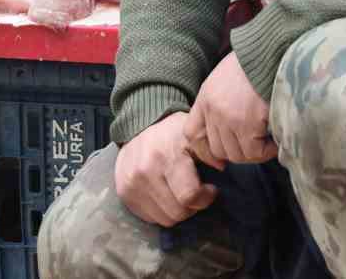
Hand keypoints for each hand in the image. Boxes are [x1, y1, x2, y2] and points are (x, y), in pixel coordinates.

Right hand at [114, 111, 217, 226]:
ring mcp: (131, 184)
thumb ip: (209, 152)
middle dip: (192, 206)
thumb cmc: (172, 133)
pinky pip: (150, 218)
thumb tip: (221, 167)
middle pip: (178, 213)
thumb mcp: (194, 136)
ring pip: (164, 219)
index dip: (205, 197)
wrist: (138, 126)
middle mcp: (145, 172)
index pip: (189, 196)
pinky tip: (165, 194)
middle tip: (195, 191)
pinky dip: (161, 210)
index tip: (210, 188)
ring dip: (177, 210)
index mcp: (166, 156)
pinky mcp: (124, 193)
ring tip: (180, 192)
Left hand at [184, 52, 277, 168]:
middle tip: (256, 146)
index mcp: (206, 97)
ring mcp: (227, 118)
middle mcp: (212, 109)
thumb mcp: (228, 78)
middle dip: (237, 152)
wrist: (271, 52)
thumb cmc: (256, 64)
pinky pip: (254, 152)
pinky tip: (275, 141)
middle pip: (217, 149)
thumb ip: (223, 102)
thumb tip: (230, 133)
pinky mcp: (246, 123)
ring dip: (255, 153)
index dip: (204, 151)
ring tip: (269, 142)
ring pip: (237, 154)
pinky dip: (267, 151)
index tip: (220, 160)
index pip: (192, 134)